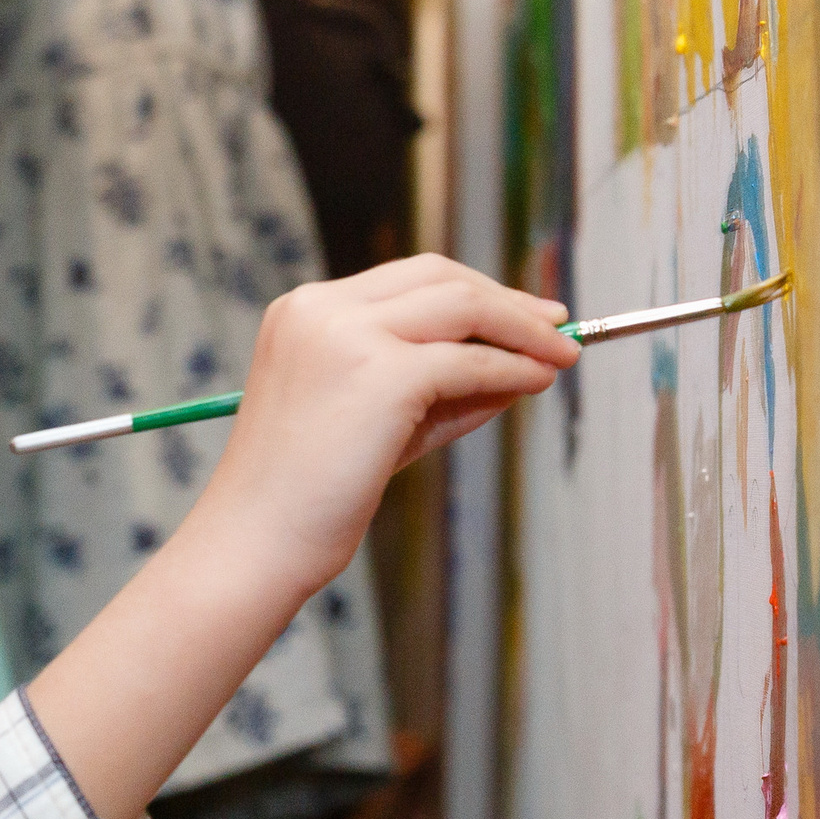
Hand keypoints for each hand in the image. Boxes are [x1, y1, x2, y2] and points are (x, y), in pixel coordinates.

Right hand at [192, 255, 575, 603]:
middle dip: (506, 299)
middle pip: (439, 276)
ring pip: (463, 305)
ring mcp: (348, 337)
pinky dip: (514, 368)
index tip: (519, 314)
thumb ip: (436, 385)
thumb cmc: (307, 494)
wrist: (257, 542)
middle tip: (557, 326)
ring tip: (562, 356)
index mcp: (303, 311)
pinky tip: (537, 382)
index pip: (407, 279)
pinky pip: (470, 361)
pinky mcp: (382, 376)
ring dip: (523, 328)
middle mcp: (321, 310)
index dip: (472, 291)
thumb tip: (518, 364)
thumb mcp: (373, 420)